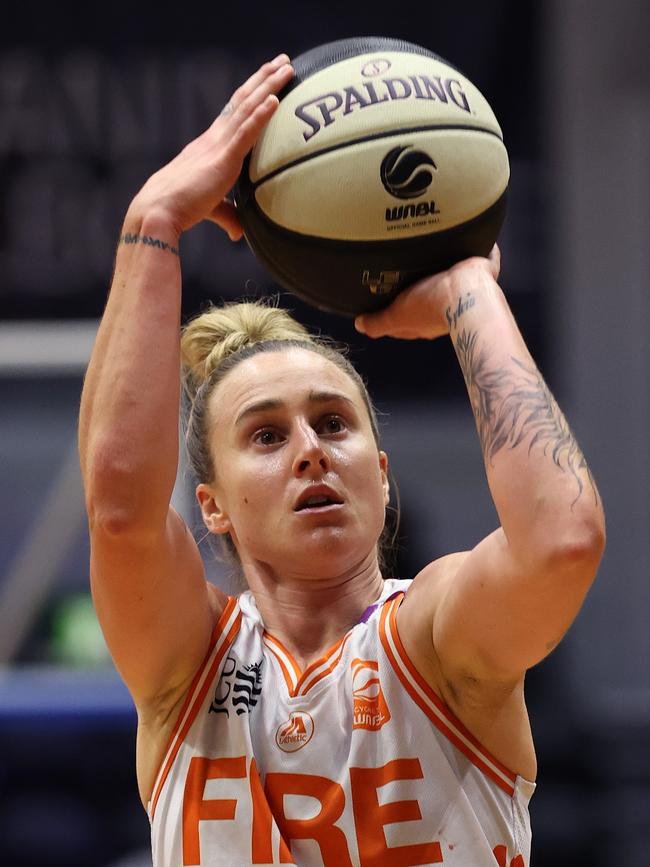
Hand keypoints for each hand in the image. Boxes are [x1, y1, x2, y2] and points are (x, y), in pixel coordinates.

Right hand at [128, 55, 293, 238]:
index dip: (250, 94)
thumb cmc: (179, 210)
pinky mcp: (222, 159)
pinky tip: (274, 99)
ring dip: (268, 86)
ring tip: (286, 67)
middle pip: (243, 101)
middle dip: (264, 79)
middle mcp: (214, 139)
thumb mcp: (209, 209)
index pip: (234, 113)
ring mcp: (218, 146)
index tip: (266, 79)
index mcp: (209, 146)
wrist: (158, 212)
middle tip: (283, 61)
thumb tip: (240, 233)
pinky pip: (245, 132)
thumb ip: (227, 216)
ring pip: (247, 108)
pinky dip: (261, 115)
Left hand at [355, 246, 500, 339]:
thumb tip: (360, 325)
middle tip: (402, 269)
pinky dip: (474, 250)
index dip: (392, 309)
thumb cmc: (432, 305)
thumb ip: (378, 323)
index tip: (381, 298)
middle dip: (416, 286)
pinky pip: (475, 259)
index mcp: (424, 319)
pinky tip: (465, 236)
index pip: (404, 316)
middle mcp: (444, 307)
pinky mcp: (478, 272)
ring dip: (441, 268)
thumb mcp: (396, 316)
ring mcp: (462, 290)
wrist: (467, 291)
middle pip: (425, 297)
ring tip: (428, 250)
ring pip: (448, 278)